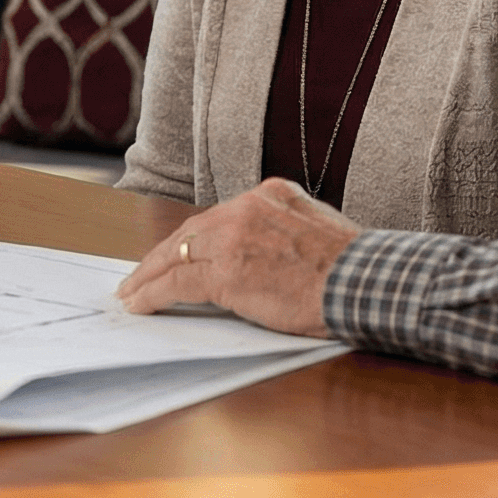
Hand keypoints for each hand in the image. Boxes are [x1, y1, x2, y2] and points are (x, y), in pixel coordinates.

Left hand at [114, 178, 358, 336]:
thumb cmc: (354, 268)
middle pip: (190, 231)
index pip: (217, 217)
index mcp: (269, 193)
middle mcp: (246, 207)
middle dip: (160, 255)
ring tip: (132, 292)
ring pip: (175, 254)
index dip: (191, 238)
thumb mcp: (317, 228)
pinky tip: (141, 303)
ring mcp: (234, 238)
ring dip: (148, 275)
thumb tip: (263, 252)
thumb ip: (284, 230)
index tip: (176, 251)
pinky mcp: (227, 272)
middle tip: (140, 273)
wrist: (366, 281)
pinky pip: (177, 283)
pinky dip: (153, 293)